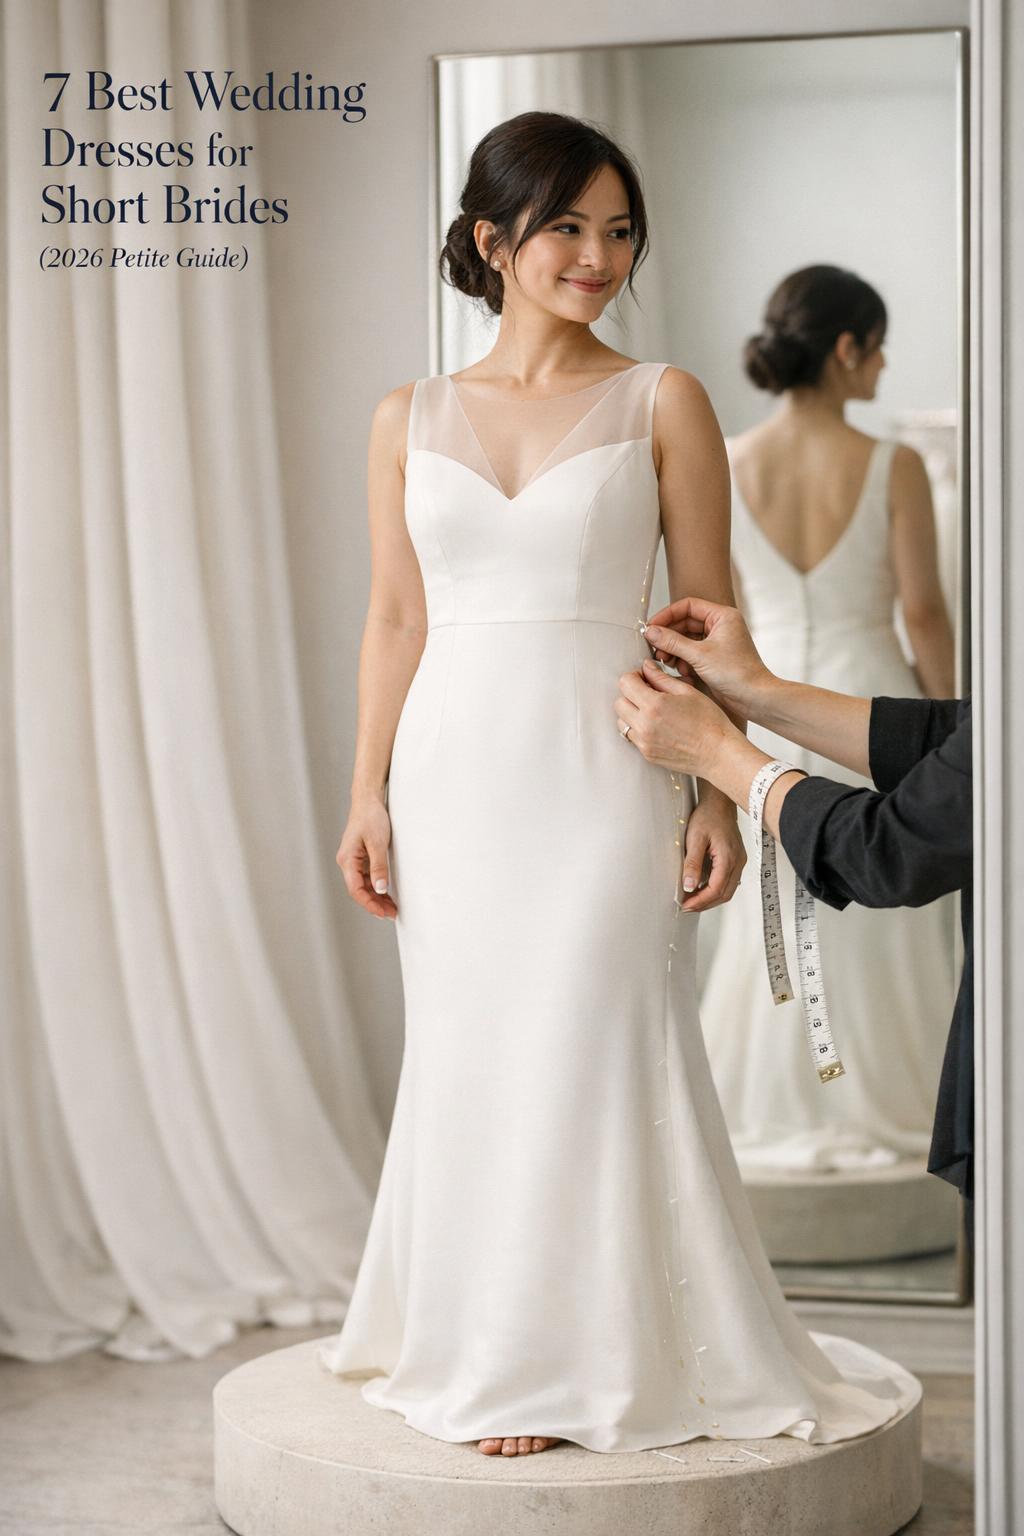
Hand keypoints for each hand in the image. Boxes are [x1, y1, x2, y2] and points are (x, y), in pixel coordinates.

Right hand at [337, 796, 396, 918]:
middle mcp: (347, 862)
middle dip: (374, 904)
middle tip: (391, 914)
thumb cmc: (371, 817)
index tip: (383, 913)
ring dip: (376, 897)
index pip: (356, 889)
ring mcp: (353, 861)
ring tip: (391, 908)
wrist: (368, 800)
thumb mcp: (377, 843)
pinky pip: (367, 878)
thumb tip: (380, 889)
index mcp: (347, 860)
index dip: (369, 904)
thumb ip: (379, 867)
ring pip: (363, 885)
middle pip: (359, 890)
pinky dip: (376, 887)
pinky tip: (386, 894)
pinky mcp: (360, 857)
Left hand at [615, 662, 744, 779]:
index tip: (645, 678)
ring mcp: (644, 742)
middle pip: (619, 702)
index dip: (634, 676)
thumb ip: (661, 678)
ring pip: (622, 721)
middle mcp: (644, 725)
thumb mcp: (687, 692)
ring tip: (652, 711)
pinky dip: (638, 728)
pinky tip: (657, 726)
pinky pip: (632, 737)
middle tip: (648, 693)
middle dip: (630, 694)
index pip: (625, 683)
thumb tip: (646, 667)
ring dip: (632, 713)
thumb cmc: (709, 721)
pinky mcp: (647, 754)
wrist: (718, 753)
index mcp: (654, 705)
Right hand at [643, 596, 772, 720]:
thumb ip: (672, 642)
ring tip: (665, 660)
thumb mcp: (699, 655)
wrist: (754, 697)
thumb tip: (651, 632)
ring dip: (673, 649)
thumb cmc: (738, 674)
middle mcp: (720, 626)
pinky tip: (680, 670)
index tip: (652, 626)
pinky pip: (691, 652)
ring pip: (686, 639)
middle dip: (668, 636)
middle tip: (654, 647)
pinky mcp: (713, 657)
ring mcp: (717, 641)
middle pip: (685, 623)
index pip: (688, 606)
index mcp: (722, 616)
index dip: (667, 615)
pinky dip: (682, 659)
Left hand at [677, 796, 746, 912]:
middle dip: (705, 904)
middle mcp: (738, 862)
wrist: (719, 804)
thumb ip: (692, 864)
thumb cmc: (708, 817)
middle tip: (687, 906)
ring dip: (710, 898)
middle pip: (724, 894)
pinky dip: (715, 889)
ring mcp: (739, 862)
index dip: (700, 901)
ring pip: (728, 890)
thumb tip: (688, 886)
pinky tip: (702, 888)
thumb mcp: (695, 839)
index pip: (716, 889)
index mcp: (728, 858)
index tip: (686, 905)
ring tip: (692, 900)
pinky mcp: (736, 860)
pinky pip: (728, 882)